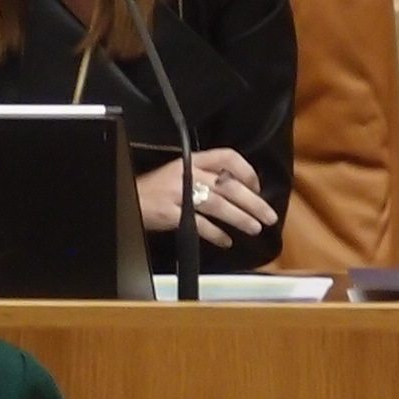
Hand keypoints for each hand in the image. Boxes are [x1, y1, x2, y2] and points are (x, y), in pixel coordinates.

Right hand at [136, 147, 279, 244]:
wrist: (128, 197)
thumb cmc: (157, 188)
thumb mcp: (181, 172)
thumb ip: (206, 175)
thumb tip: (238, 188)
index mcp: (193, 160)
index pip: (227, 157)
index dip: (247, 171)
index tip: (257, 187)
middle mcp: (188, 174)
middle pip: (228, 186)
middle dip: (253, 202)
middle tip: (269, 216)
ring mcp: (180, 194)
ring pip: (218, 205)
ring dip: (240, 218)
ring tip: (254, 228)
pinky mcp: (172, 214)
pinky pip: (200, 225)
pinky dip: (215, 234)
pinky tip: (226, 241)